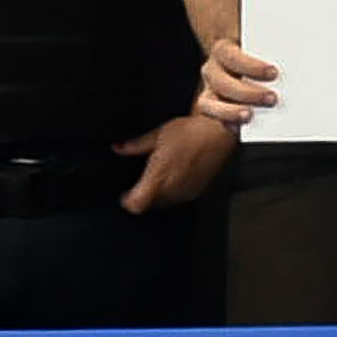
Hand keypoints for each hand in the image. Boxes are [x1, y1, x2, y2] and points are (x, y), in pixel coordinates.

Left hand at [117, 113, 236, 212]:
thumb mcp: (157, 135)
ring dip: (160, 194)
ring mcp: (186, 192)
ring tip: (163, 174)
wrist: (218, 132)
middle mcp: (172, 189)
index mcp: (158, 176)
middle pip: (150, 204)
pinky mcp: (198, 192)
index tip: (125, 196)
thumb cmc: (191, 131)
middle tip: (145, 179)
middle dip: (145, 195)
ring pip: (165, 203)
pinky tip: (177, 175)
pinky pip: (180, 198)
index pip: (137, 204)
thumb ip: (135, 146)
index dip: (128, 202)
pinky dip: (175, 192)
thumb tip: (118, 148)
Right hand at [196, 37, 278, 128]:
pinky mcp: (212, 107)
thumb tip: (299, 59)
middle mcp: (212, 69)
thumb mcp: (264, 49)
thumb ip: (274, 50)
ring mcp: (210, 90)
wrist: (247, 65)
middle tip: (272, 99)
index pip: (231, 56)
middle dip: (248, 93)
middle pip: (222, 82)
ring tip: (251, 115)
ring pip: (210, 103)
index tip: (274, 73)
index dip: (251, 66)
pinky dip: (227, 123)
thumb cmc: (259, 54)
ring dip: (231, 111)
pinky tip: (240, 128)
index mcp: (224, 49)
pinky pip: (214, 118)